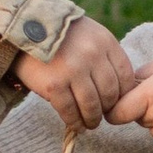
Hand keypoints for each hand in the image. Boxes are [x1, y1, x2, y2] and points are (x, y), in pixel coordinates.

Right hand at [13, 13, 134, 131]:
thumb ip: (105, 57)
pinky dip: (75, 122)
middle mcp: (92, 56)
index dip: (123, 95)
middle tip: (102, 115)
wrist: (26, 27)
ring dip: (92, 119)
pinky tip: (76, 125)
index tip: (116, 102)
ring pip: (91, 106)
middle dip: (107, 109)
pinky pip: (70, 111)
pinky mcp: (54, 84)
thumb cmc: (61, 35)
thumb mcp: (90, 35)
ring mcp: (73, 71)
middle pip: (110, 94)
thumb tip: (117, 90)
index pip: (126, 77)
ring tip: (90, 123)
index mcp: (105, 42)